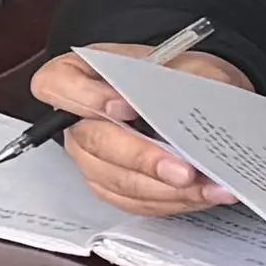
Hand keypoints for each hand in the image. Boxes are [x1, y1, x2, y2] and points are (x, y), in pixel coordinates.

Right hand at [35, 39, 252, 217]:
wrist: (198, 100)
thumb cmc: (184, 78)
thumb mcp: (188, 64)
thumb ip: (183, 79)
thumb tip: (188, 108)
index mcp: (82, 74)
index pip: (57, 84)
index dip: (87, 98)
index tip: (127, 106)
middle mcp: (78, 119)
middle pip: (93, 142)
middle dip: (142, 158)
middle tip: (183, 170)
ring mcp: (90, 157)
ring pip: (116, 179)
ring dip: (164, 188)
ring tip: (208, 187)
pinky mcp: (110, 186)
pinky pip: (132, 201)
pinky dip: (170, 201)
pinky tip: (201, 195)